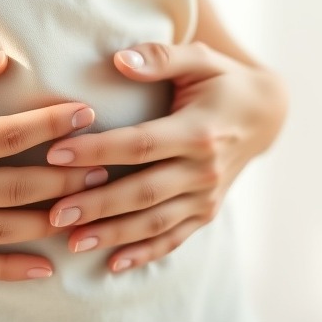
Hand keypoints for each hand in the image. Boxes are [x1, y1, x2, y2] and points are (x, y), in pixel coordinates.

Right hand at [0, 47, 106, 280]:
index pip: (7, 135)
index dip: (51, 124)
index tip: (85, 114)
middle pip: (16, 185)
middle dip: (66, 174)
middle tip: (104, 165)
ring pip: (1, 227)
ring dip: (50, 218)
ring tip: (89, 208)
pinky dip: (8, 268)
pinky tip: (43, 266)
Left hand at [45, 42, 287, 271]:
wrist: (267, 115)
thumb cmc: (223, 81)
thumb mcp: (201, 59)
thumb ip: (161, 57)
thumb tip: (120, 60)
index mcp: (199, 131)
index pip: (140, 144)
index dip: (97, 150)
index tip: (55, 153)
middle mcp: (205, 169)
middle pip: (143, 191)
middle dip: (97, 205)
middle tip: (54, 213)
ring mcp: (207, 196)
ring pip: (154, 222)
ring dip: (113, 235)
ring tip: (71, 242)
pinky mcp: (206, 212)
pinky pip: (174, 238)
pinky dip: (144, 254)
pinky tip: (112, 264)